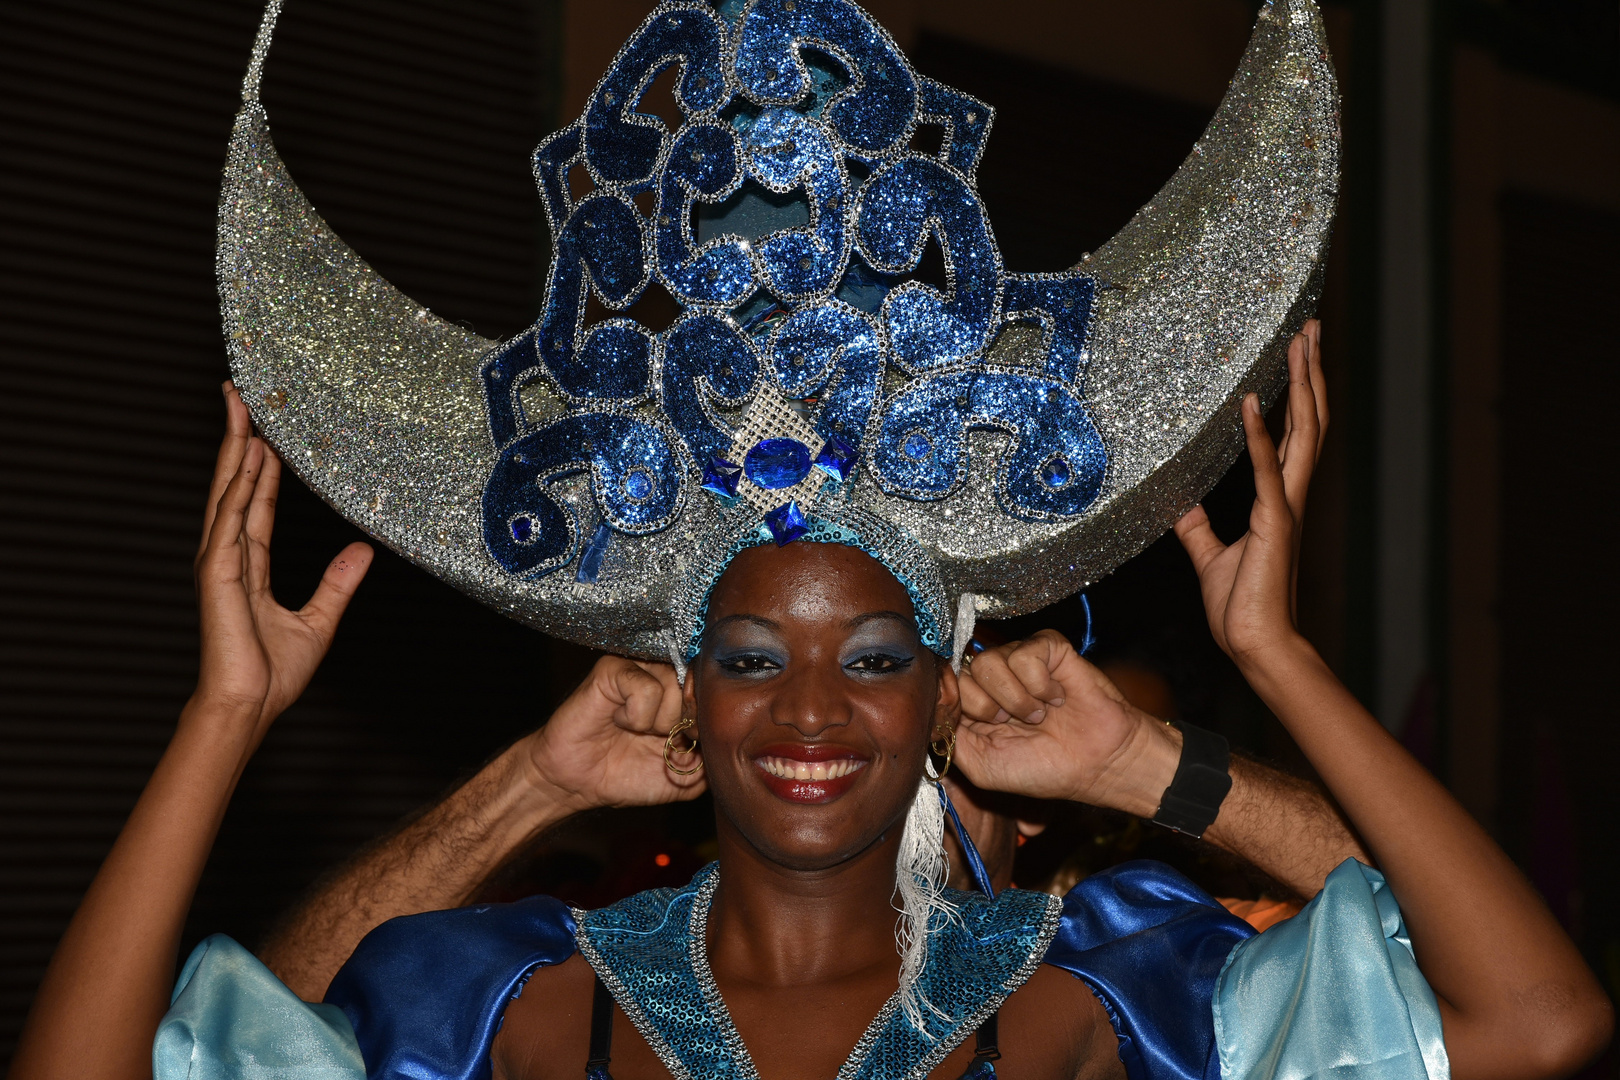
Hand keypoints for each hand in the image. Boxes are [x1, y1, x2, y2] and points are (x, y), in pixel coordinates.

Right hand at [190, 383, 371, 745]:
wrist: (249, 707)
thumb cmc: (273, 674)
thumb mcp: (318, 621)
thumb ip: (337, 585)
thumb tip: (362, 552)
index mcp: (249, 565)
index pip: (256, 501)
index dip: (261, 464)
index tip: (266, 430)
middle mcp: (230, 555)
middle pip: (234, 484)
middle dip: (237, 439)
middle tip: (240, 394)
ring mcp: (219, 562)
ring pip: (228, 492)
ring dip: (232, 449)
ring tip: (241, 408)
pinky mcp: (216, 574)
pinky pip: (229, 521)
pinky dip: (235, 488)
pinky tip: (243, 458)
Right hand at [520, 655, 707, 813]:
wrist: (578, 784)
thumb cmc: (627, 775)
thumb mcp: (684, 778)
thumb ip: (713, 760)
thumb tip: (728, 741)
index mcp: (683, 695)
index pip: (715, 692)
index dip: (706, 722)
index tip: (688, 743)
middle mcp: (664, 674)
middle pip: (698, 688)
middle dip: (683, 725)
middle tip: (658, 740)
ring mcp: (639, 668)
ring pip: (674, 686)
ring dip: (658, 722)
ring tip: (634, 731)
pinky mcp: (613, 669)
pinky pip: (645, 688)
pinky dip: (635, 717)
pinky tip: (617, 721)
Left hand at [954, 630, 1178, 816]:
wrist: (1097, 763)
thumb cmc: (1042, 768)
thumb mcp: (981, 765)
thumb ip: (949, 735)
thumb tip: (933, 703)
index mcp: (973, 703)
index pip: (943, 684)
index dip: (957, 704)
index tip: (983, 727)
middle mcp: (992, 678)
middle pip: (963, 672)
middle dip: (987, 708)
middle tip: (1016, 725)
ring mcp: (1019, 659)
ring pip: (989, 661)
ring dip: (1017, 699)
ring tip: (1040, 716)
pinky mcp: (1047, 647)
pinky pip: (1025, 653)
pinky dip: (1041, 685)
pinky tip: (1057, 698)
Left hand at [1174, 321, 1325, 666]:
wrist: (1255, 644)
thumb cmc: (1240, 607)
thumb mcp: (1208, 554)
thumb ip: (1197, 524)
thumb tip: (1180, 502)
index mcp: (1278, 500)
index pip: (1294, 434)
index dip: (1299, 393)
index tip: (1300, 354)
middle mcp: (1289, 495)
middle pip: (1309, 420)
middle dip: (1311, 373)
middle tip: (1313, 329)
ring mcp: (1285, 507)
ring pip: (1303, 434)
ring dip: (1302, 387)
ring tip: (1302, 344)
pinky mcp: (1274, 524)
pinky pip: (1267, 472)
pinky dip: (1261, 437)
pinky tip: (1252, 404)